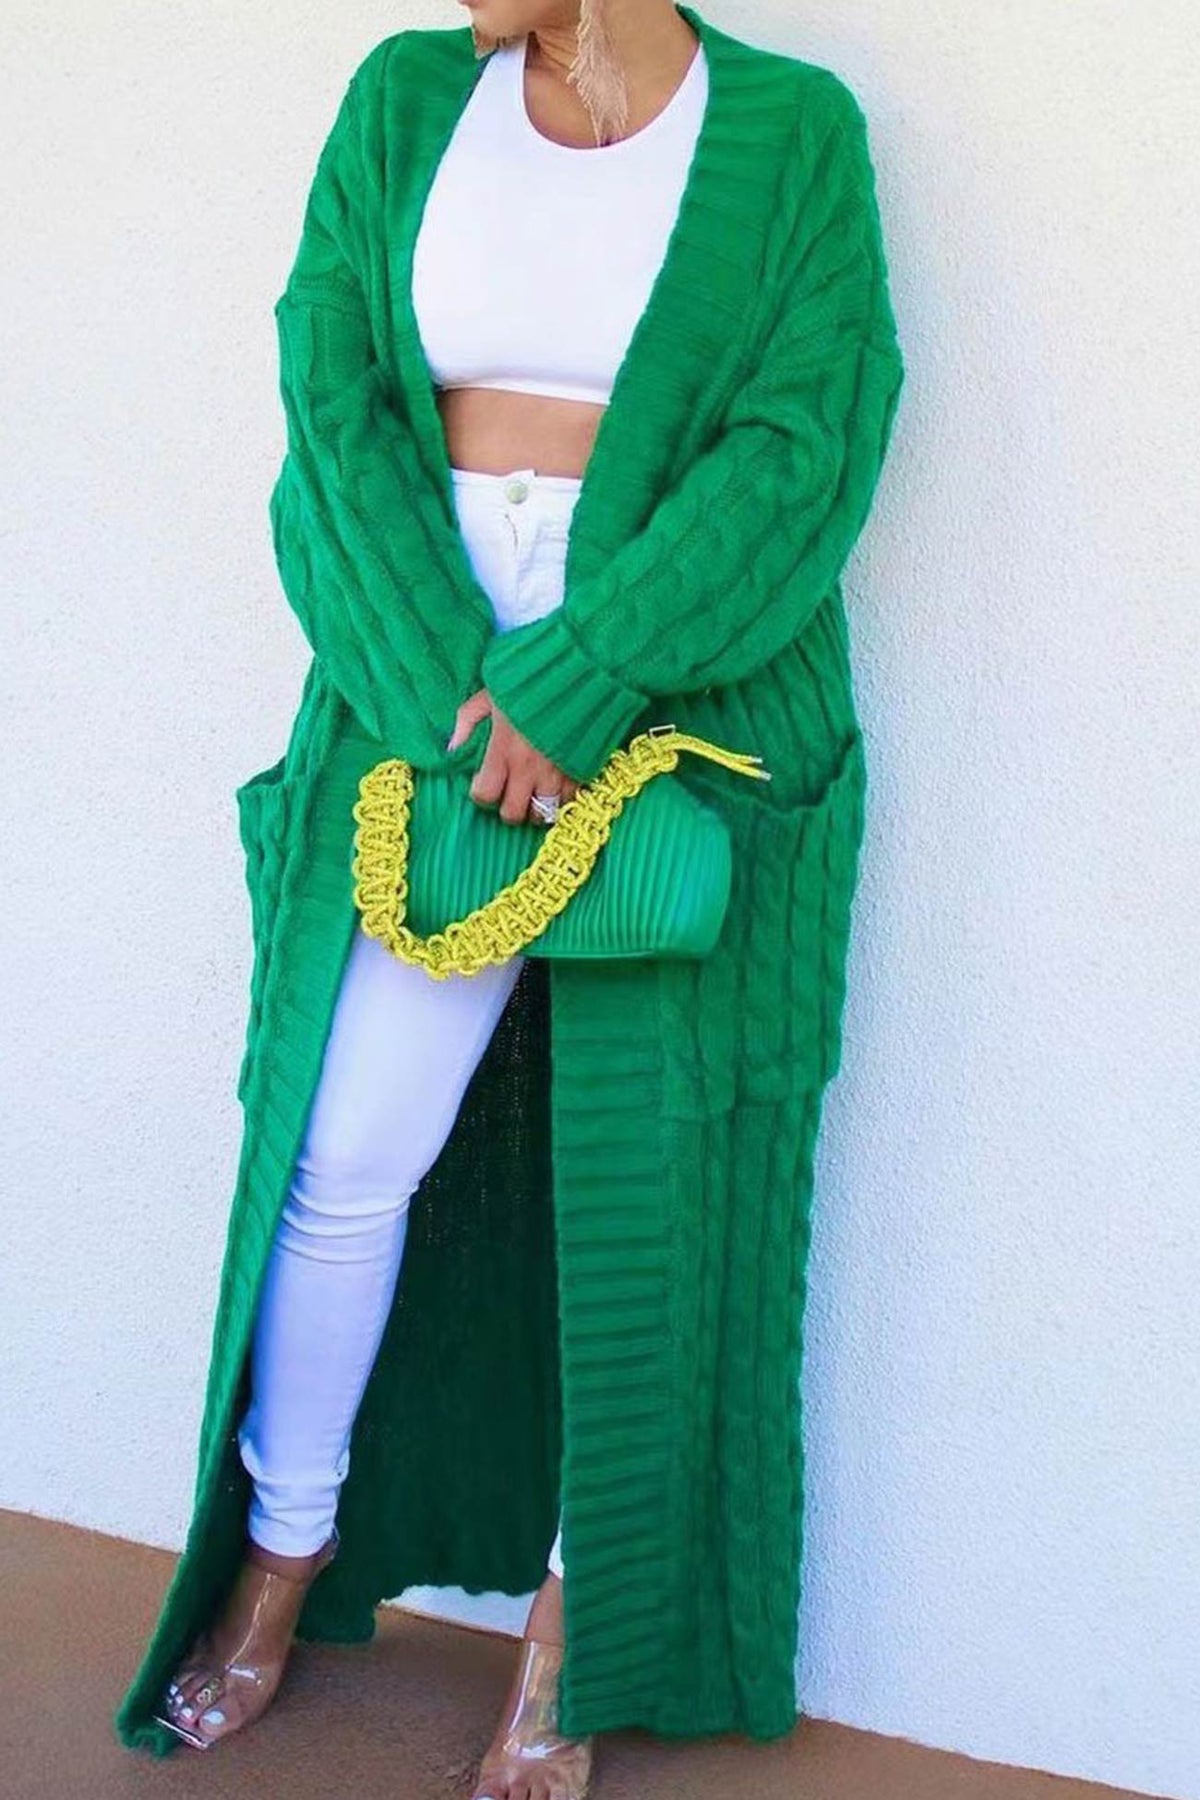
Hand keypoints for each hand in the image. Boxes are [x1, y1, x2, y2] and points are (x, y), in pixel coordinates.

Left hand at [448, 688, 579, 825]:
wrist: (577, 671)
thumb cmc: (528, 681)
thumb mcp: (489, 695)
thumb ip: (467, 722)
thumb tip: (452, 749)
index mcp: (503, 750)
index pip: (485, 794)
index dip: (481, 793)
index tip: (484, 782)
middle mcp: (529, 768)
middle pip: (513, 814)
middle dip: (508, 808)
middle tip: (509, 793)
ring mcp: (557, 773)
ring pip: (543, 814)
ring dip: (536, 808)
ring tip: (533, 794)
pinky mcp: (581, 770)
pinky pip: (570, 800)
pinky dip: (562, 798)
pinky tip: (556, 786)